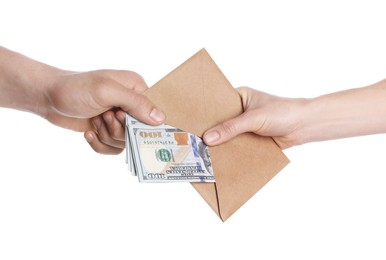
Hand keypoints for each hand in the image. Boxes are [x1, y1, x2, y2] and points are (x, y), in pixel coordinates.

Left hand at [45, 70, 164, 153]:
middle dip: (119, 130)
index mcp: (136, 89)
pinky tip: (89, 132)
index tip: (123, 119)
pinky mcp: (107, 130)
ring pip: (125, 142)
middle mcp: (130, 104)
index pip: (155, 113)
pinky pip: (113, 148)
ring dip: (107, 136)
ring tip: (94, 121)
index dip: (143, 123)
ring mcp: (118, 119)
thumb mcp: (107, 91)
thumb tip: (162, 119)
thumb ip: (136, 103)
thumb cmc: (76, 88)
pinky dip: (100, 145)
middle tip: (104, 117)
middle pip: (140, 132)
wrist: (47, 96)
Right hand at [203, 87, 306, 148]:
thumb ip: (231, 128)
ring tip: (203, 151)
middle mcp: (240, 111)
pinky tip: (220, 158)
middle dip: (210, 131)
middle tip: (194, 139)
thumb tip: (209, 138)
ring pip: (227, 135)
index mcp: (239, 97)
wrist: (305, 126)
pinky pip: (237, 145)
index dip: (205, 113)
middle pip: (220, 122)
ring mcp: (245, 126)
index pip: (217, 104)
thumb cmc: (283, 112)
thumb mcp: (254, 118)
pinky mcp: (251, 139)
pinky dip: (231, 151)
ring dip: (220, 143)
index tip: (191, 122)